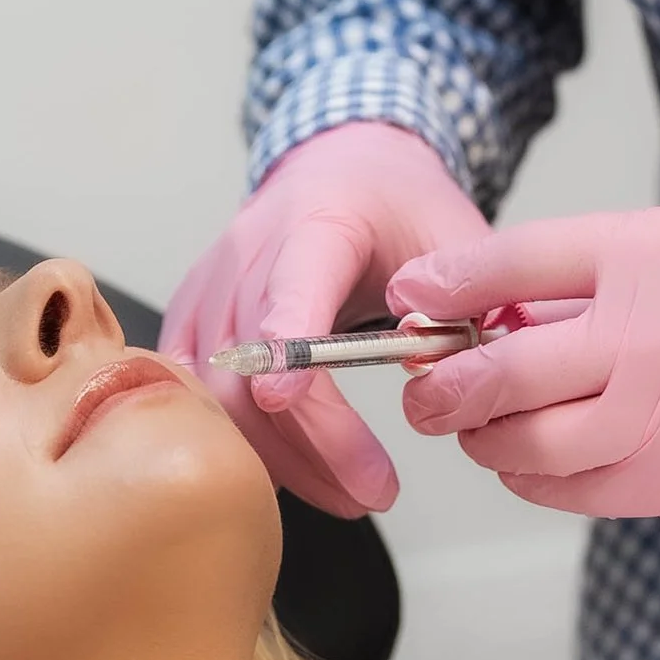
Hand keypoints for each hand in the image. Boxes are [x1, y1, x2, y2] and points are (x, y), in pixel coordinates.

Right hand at [160, 122, 485, 518]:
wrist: (342, 167)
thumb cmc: (394, 202)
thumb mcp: (453, 232)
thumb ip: (467, 299)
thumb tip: (466, 373)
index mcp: (317, 218)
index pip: (291, 279)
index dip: (285, 338)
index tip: (284, 394)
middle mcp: (250, 250)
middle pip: (249, 359)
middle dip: (309, 438)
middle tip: (374, 489)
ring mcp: (211, 286)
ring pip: (215, 393)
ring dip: (280, 457)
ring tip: (349, 493)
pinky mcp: (192, 320)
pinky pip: (195, 399)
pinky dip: (241, 444)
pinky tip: (291, 473)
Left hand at [390, 205, 659, 519]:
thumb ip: (599, 274)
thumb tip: (498, 308)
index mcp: (653, 252)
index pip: (509, 261)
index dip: (442, 285)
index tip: (408, 300)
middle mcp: (652, 332)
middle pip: (499, 370)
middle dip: (444, 384)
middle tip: (426, 383)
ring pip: (528, 448)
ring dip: (487, 442)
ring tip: (483, 426)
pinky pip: (579, 493)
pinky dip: (540, 480)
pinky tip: (538, 461)